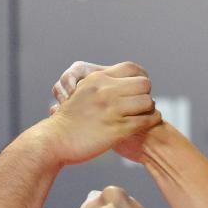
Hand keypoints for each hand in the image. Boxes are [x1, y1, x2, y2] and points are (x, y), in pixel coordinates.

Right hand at [43, 62, 160, 164]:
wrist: (55, 140)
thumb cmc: (69, 119)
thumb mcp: (83, 92)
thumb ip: (100, 85)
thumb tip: (116, 83)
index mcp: (98, 79)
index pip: (132, 68)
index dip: (140, 77)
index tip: (139, 88)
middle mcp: (106, 91)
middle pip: (144, 83)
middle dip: (145, 93)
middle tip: (142, 102)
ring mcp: (112, 110)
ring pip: (147, 102)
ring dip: (149, 108)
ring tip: (144, 113)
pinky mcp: (117, 129)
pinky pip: (145, 121)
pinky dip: (151, 121)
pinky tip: (148, 122)